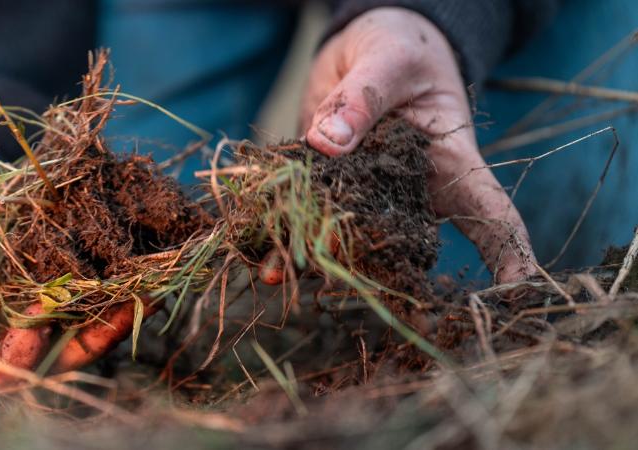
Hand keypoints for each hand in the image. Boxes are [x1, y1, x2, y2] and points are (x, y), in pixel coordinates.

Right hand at [0, 158, 153, 395]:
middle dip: (86, 343)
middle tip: (121, 310)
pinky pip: (83, 300)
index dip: (10, 365)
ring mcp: (21, 313)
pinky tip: (142, 269)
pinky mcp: (46, 286)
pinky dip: (113, 290)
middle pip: (42, 364)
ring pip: (73, 336)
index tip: (35, 325)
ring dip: (112, 319)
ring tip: (148, 291)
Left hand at [262, 7, 535, 284]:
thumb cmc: (401, 49)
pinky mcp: (321, 183)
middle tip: (365, 306)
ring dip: (313, 258)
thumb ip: (363, 99)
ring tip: (278, 274)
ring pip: (345, 235)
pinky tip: (258, 250)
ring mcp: (362, 191)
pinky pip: (302, 211)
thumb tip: (327, 141)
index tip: (517, 296)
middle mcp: (407, 190)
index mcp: (448, 163)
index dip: (509, 255)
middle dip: (387, 281)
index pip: (490, 213)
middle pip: (406, 244)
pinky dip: (280, 229)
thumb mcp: (391, 62)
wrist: (363, 47)